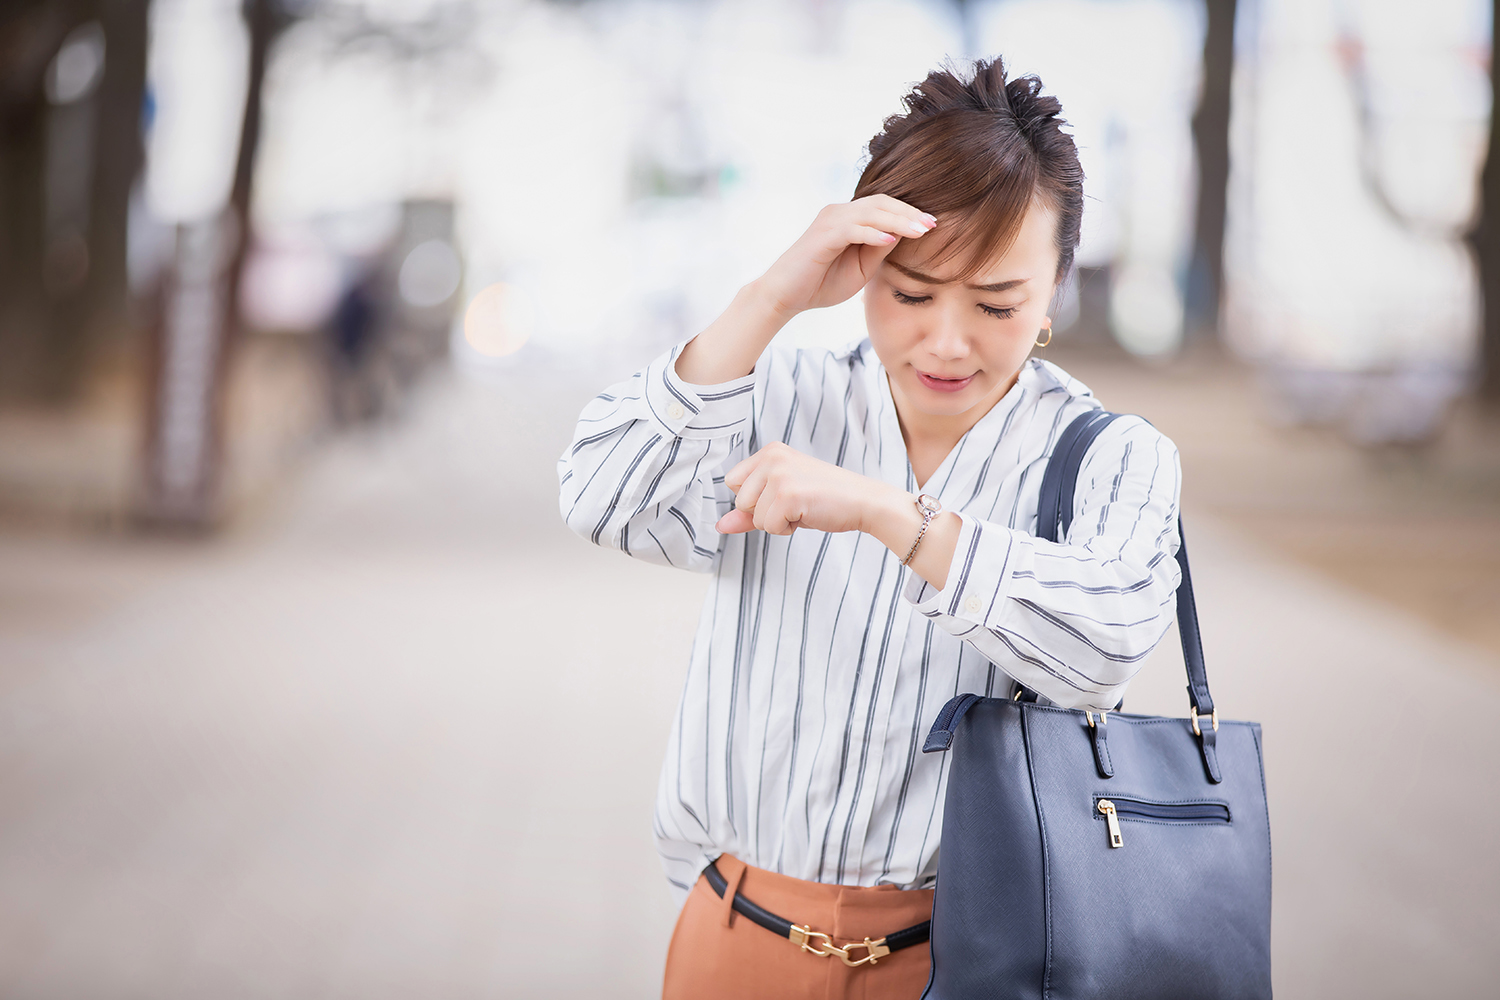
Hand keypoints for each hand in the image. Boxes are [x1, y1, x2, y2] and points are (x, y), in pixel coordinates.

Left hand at [716, 442, 899, 536]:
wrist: (863, 501)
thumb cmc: (824, 499)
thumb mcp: (782, 498)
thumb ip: (749, 511)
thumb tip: (720, 525)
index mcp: (770, 451)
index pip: (732, 482)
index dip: (754, 499)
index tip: (782, 495)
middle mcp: (771, 458)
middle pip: (740, 501)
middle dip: (763, 513)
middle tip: (795, 503)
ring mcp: (779, 475)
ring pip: (753, 517)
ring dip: (776, 522)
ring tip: (802, 508)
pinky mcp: (788, 495)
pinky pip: (769, 527)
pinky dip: (787, 529)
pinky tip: (808, 514)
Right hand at [755, 195, 937, 320]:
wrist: (785, 296)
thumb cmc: (821, 284)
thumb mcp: (861, 268)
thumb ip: (879, 250)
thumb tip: (903, 235)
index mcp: (849, 218)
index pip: (885, 207)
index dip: (910, 213)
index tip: (933, 225)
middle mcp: (839, 212)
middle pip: (881, 203)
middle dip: (909, 213)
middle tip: (933, 224)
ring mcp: (829, 221)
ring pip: (870, 212)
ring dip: (897, 220)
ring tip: (919, 231)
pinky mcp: (821, 235)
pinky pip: (852, 229)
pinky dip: (872, 233)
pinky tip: (890, 240)